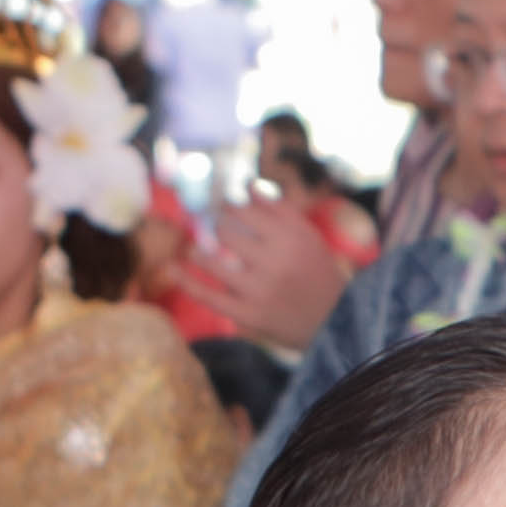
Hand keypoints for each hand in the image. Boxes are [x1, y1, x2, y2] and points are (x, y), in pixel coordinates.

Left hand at [198, 192, 354, 354]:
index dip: (228, 206)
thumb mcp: (308, 236)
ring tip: (197, 250)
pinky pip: (209, 296)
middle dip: (217, 227)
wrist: (334, 322)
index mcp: (290, 237)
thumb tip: (247, 184)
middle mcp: (274, 262)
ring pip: (213, 261)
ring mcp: (259, 290)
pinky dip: (186, 281)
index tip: (225, 209)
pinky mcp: (248, 315)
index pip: (244, 209)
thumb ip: (279, 209)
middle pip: (226, 231)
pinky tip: (171, 268)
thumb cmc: (318, 272)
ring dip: (199, 251)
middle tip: (217, 231)